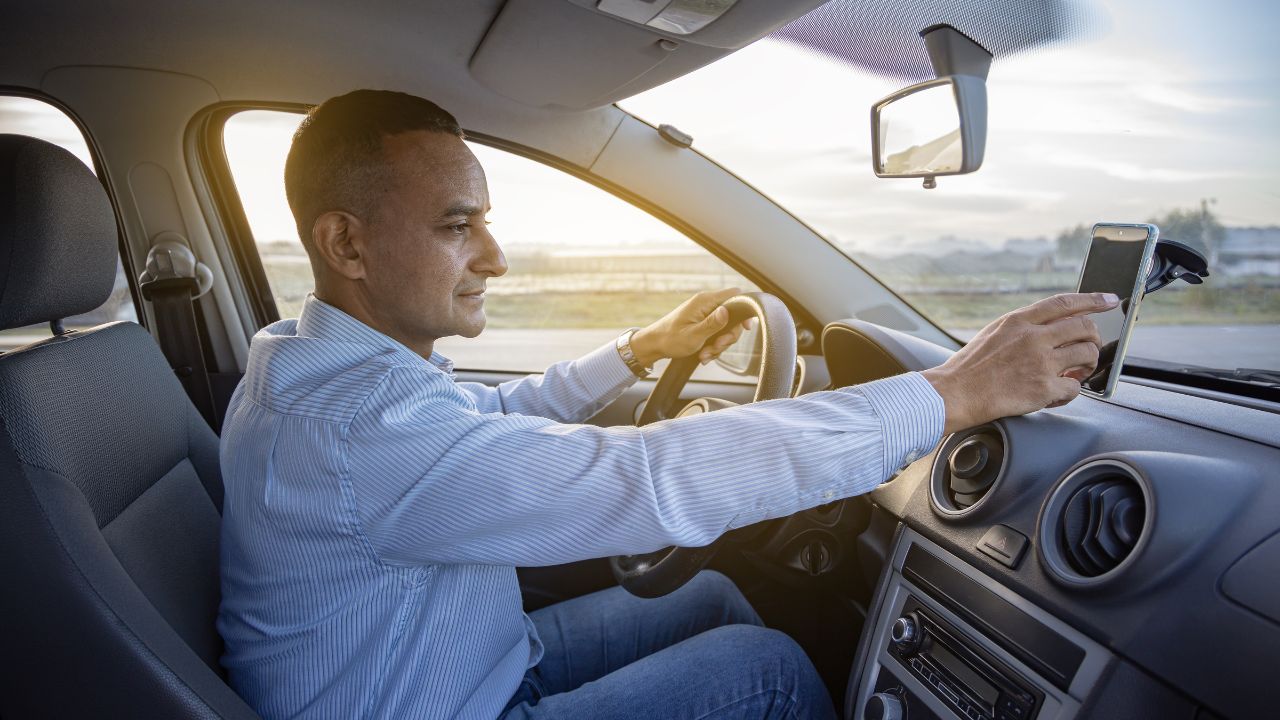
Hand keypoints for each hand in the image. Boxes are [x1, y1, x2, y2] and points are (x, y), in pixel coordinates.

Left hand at [629, 288, 753, 366]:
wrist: (654, 345)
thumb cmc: (670, 339)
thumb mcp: (693, 335)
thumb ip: (712, 323)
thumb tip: (727, 311)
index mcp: (705, 301)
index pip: (735, 295)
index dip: (744, 310)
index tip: (745, 327)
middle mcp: (706, 305)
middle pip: (733, 317)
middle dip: (728, 336)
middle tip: (717, 347)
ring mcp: (705, 314)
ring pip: (726, 329)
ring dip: (719, 345)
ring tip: (704, 355)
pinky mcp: (703, 323)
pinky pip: (717, 334)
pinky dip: (713, 346)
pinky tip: (703, 355)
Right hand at [921, 292, 1117, 434]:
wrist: (956, 392)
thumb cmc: (971, 367)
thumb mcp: (995, 333)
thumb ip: (1024, 327)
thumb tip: (1052, 327)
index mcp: (1019, 321)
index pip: (1064, 303)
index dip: (1092, 300)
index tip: (1110, 300)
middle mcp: (1033, 337)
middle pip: (1083, 327)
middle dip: (1094, 338)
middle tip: (1090, 347)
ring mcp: (1040, 362)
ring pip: (1087, 355)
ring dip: (1088, 364)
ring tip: (1076, 371)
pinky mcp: (1043, 388)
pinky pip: (1075, 387)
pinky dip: (1070, 391)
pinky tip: (1057, 392)